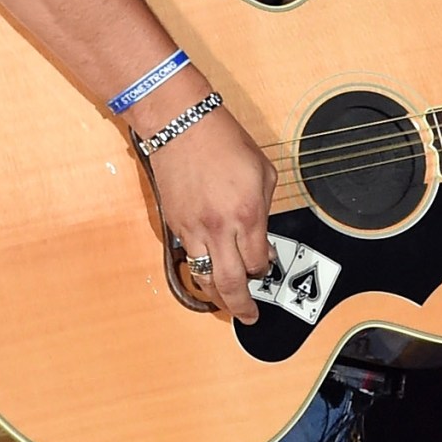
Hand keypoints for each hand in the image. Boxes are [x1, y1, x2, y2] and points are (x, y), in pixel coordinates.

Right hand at [144, 92, 274, 323]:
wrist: (181, 124)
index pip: (258, 261)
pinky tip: (207, 270)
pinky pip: (188, 257)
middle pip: (230, 284)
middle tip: (249, 317)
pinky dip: (199, 269)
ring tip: (227, 302)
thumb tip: (261, 235)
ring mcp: (193, 229)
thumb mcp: (263, 171)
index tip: (266, 268)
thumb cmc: (224, 141)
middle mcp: (219, 228)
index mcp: (247, 214)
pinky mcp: (174, 224)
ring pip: (204, 278)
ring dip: (217, 295)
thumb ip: (266, 207)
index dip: (264, 269)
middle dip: (241, 307)